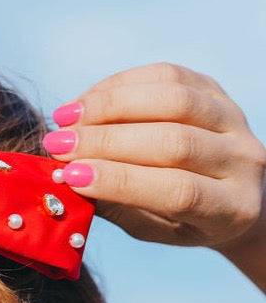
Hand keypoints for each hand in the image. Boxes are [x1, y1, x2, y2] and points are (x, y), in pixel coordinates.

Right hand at [42, 62, 265, 250]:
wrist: (230, 191)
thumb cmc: (181, 220)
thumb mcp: (153, 227)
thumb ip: (117, 204)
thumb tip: (63, 178)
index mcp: (232, 208)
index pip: (179, 191)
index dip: (121, 180)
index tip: (70, 176)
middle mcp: (244, 161)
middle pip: (175, 143)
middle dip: (107, 142)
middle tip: (58, 146)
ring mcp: (234, 119)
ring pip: (173, 100)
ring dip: (110, 106)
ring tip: (66, 118)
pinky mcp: (216, 88)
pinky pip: (168, 75)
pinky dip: (120, 85)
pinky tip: (87, 101)